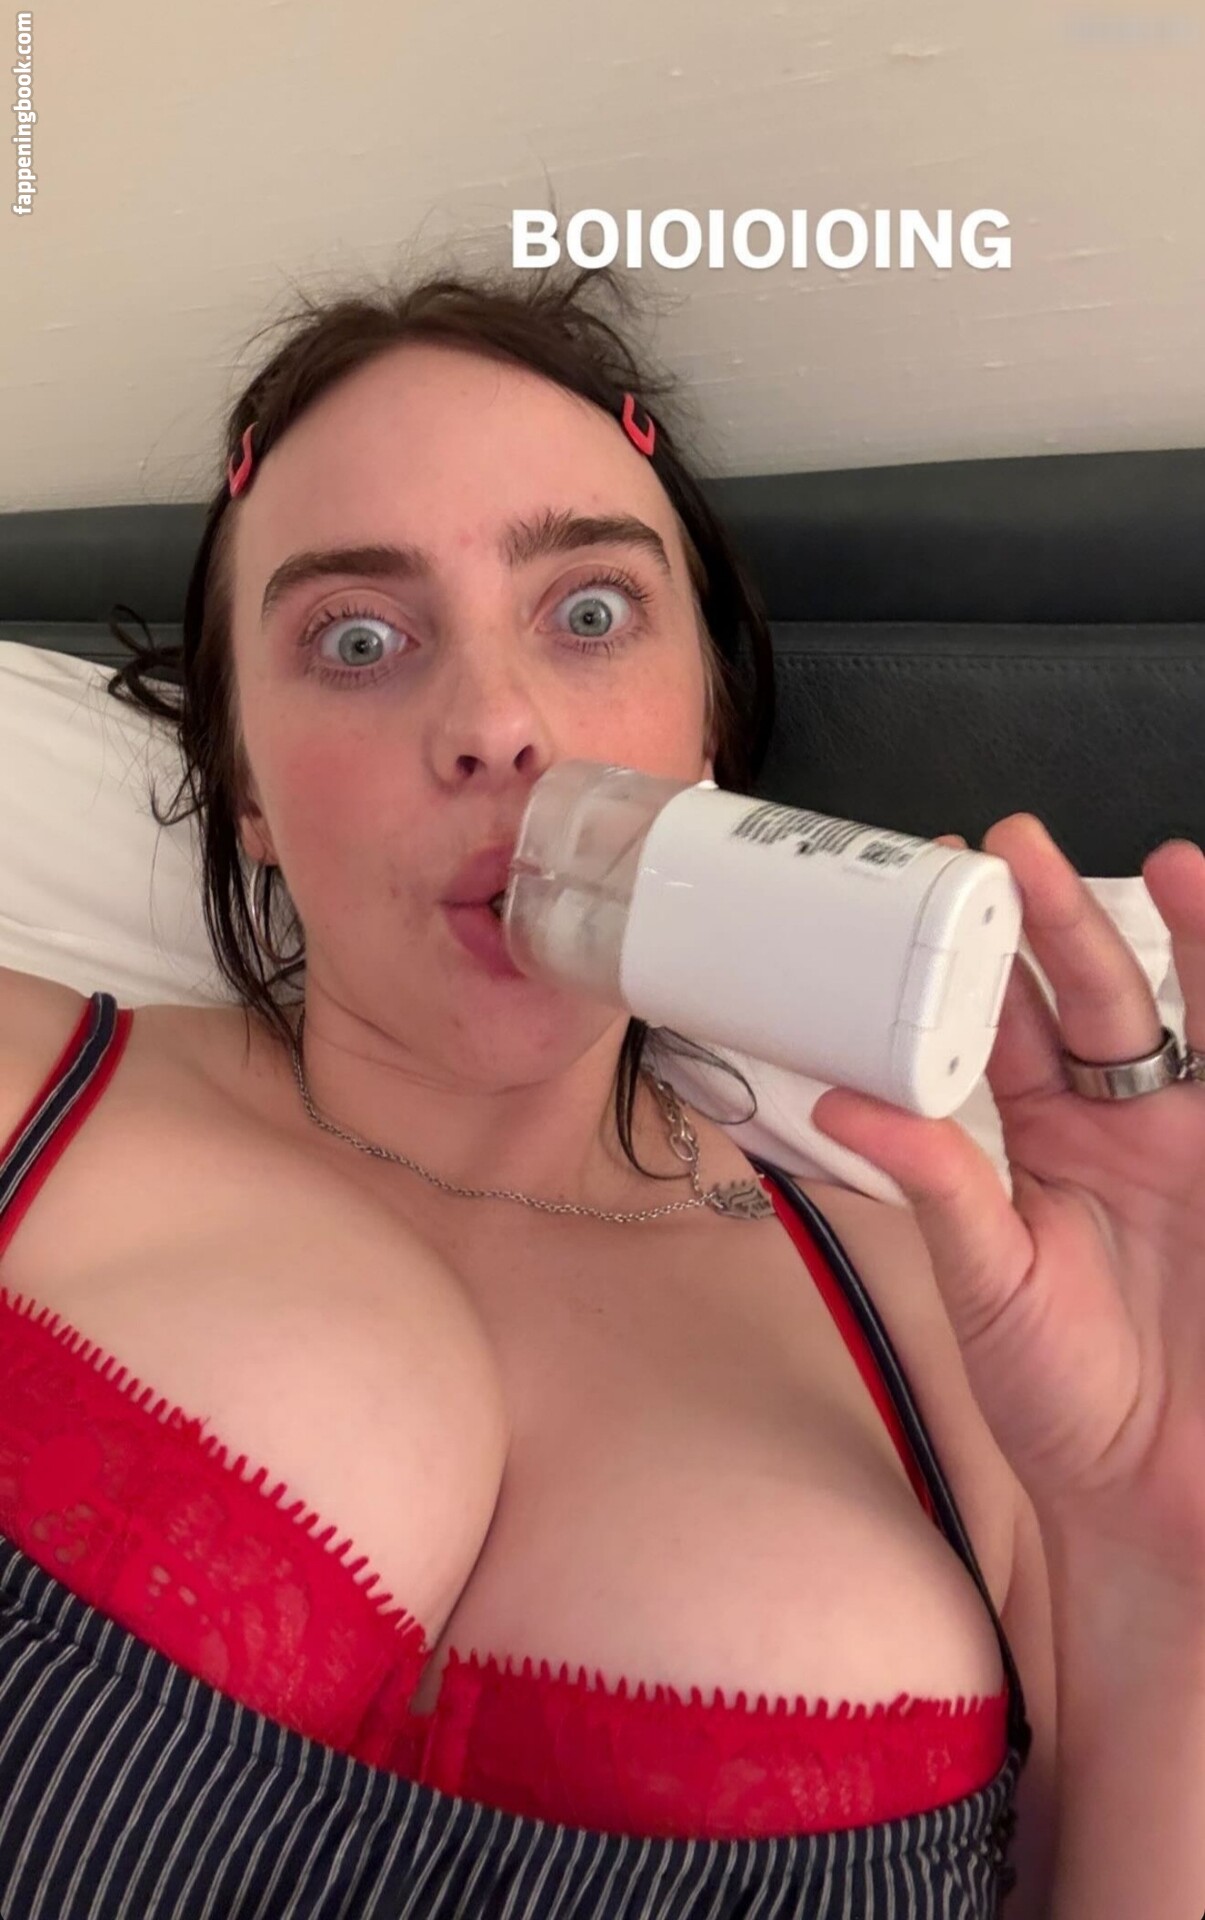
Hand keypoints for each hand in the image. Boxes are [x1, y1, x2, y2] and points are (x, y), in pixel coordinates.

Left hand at [809, 815, 1204, 1587]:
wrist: (1157, 1494)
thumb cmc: (1062, 1395)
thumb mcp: (984, 1283)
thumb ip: (934, 1186)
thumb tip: (842, 1106)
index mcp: (1042, 1140)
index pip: (1003, 1023)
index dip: (972, 955)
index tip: (930, 881)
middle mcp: (1120, 1123)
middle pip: (1090, 996)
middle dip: (1054, 919)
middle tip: (1014, 847)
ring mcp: (1196, 1140)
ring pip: (1190, 1016)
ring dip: (1181, 941)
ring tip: (1171, 868)